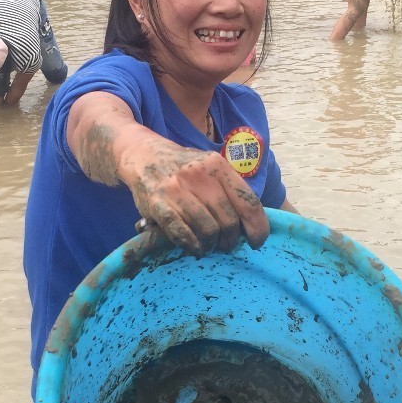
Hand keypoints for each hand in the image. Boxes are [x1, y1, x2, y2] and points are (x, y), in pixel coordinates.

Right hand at [120, 138, 268, 255]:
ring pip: (208, 230)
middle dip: (230, 240)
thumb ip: (229, 190)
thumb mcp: (209, 167)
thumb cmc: (183, 168)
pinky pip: (183, 234)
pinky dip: (192, 245)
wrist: (143, 155)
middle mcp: (199, 175)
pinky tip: (194, 247)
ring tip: (208, 246)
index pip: (248, 202)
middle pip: (229, 221)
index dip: (257, 228)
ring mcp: (177, 190)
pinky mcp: (158, 205)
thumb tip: (251, 224)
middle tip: (225, 244)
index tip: (255, 242)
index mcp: (217, 165)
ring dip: (211, 244)